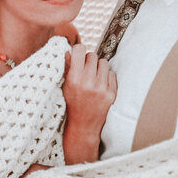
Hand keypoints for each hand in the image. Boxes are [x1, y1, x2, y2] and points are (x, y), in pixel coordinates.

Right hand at [62, 43, 116, 164]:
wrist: (83, 126)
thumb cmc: (72, 104)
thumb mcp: (64, 86)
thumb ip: (67, 67)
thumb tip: (69, 50)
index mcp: (73, 79)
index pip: (80, 50)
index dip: (79, 50)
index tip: (78, 55)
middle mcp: (88, 82)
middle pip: (92, 55)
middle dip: (89, 61)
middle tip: (86, 70)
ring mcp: (101, 88)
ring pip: (104, 63)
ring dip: (99, 68)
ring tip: (94, 77)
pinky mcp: (111, 94)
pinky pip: (112, 74)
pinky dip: (107, 78)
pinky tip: (101, 86)